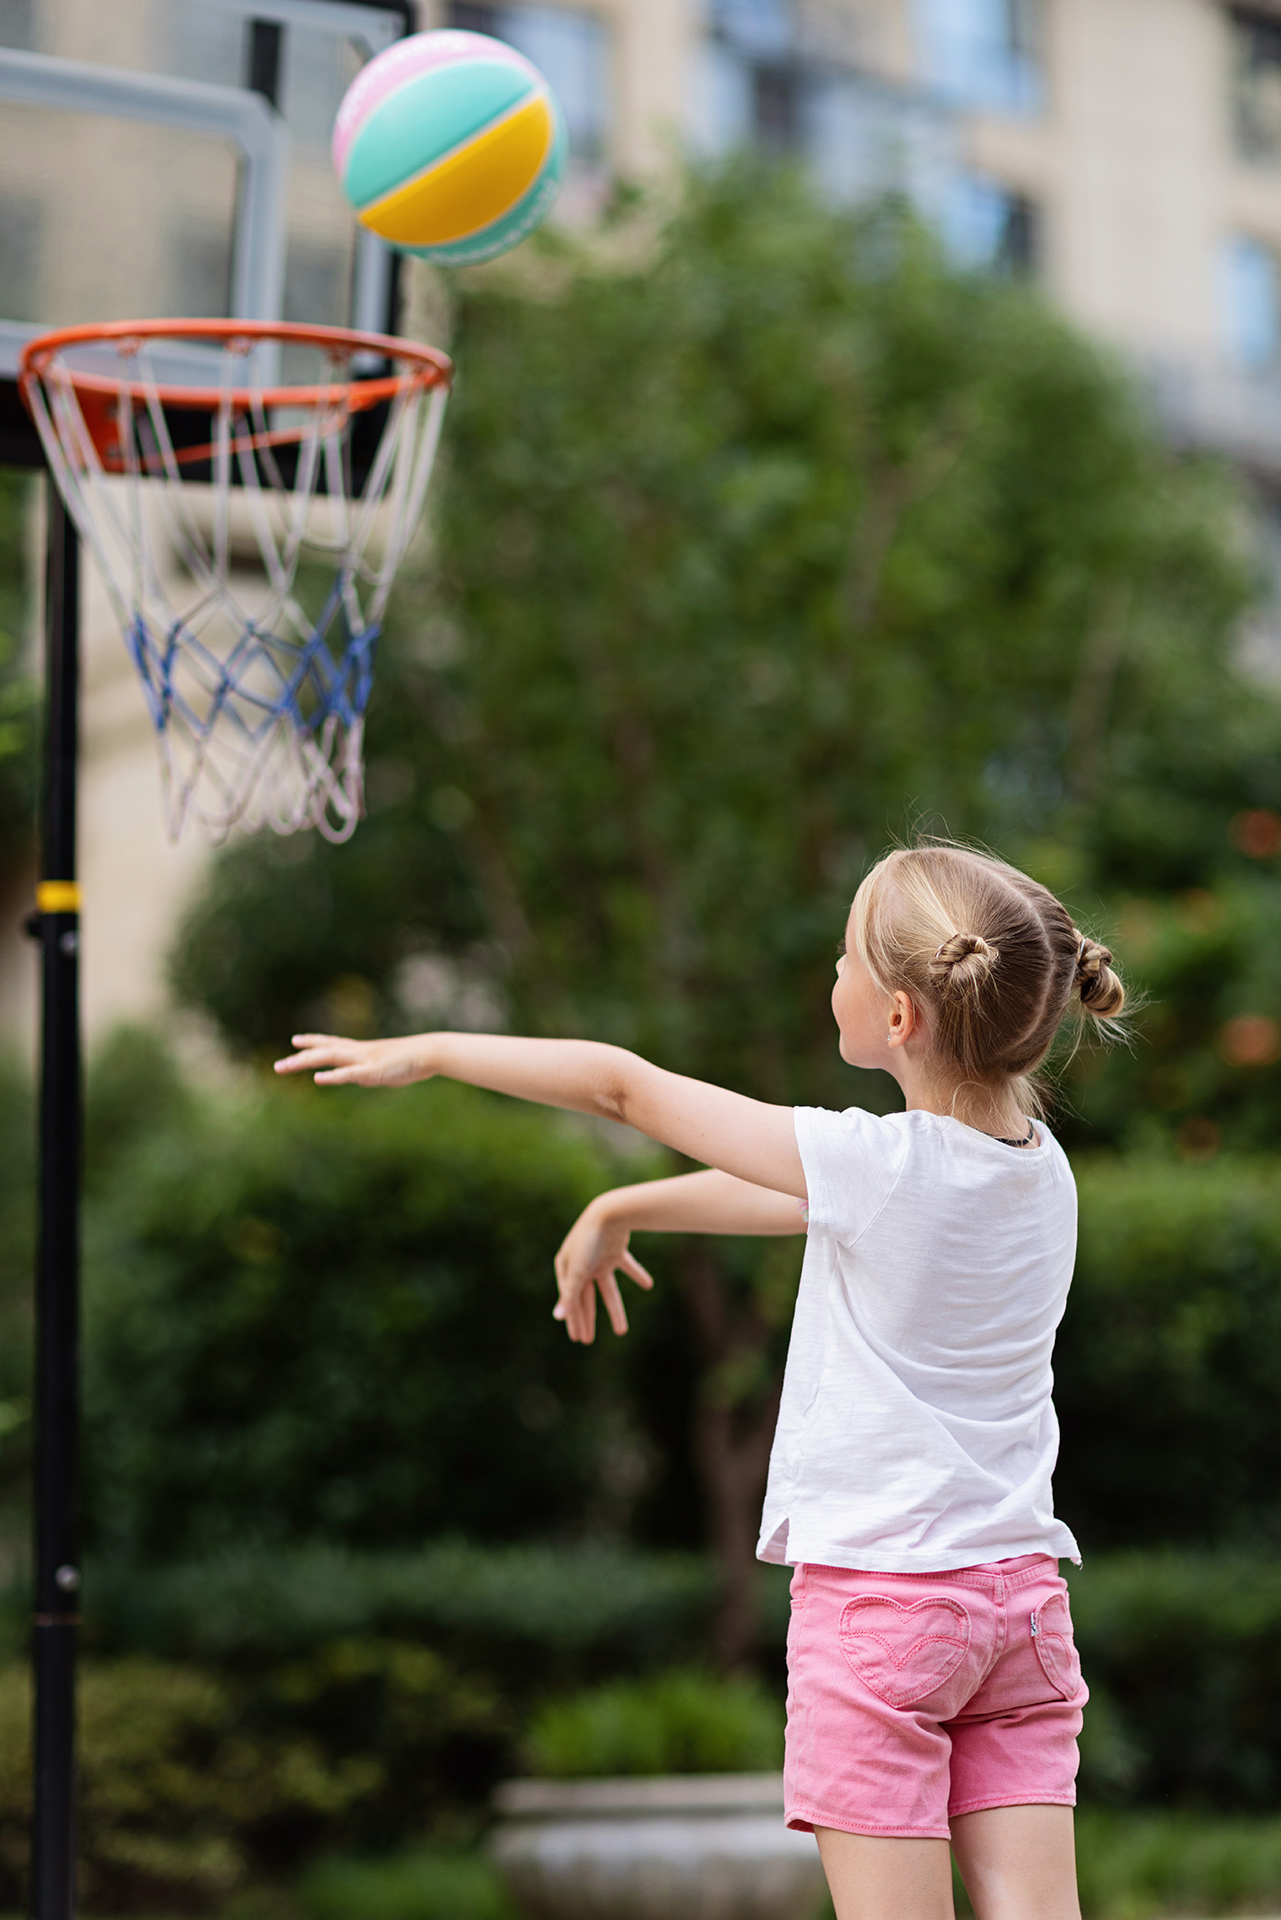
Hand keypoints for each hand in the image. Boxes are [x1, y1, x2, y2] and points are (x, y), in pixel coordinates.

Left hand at [274, 1033, 433, 1087]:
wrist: (430, 1052)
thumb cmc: (414, 1061)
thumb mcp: (388, 1068)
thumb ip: (373, 1072)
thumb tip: (366, 1076)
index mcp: (362, 1051)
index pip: (332, 1044)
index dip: (313, 1042)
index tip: (295, 1040)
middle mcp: (358, 1052)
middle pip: (323, 1052)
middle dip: (299, 1058)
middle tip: (277, 1066)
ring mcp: (364, 1060)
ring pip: (329, 1058)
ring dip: (306, 1062)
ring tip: (286, 1067)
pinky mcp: (372, 1071)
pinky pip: (349, 1074)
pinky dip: (333, 1076)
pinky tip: (318, 1078)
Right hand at [553, 1196, 653, 1343]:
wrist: (610, 1213)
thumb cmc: (589, 1240)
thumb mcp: (578, 1270)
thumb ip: (570, 1295)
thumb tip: (558, 1317)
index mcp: (567, 1267)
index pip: (571, 1299)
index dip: (574, 1320)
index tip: (578, 1339)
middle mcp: (582, 1264)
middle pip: (586, 1298)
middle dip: (588, 1320)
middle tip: (588, 1341)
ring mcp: (600, 1259)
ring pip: (608, 1290)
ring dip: (615, 1309)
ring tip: (622, 1332)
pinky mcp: (616, 1252)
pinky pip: (627, 1267)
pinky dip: (638, 1275)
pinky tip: (648, 1285)